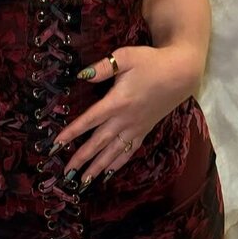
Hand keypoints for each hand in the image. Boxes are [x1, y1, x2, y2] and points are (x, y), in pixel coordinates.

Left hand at [53, 44, 199, 187]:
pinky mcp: (145, 129)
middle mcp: (125, 119)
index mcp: (117, 101)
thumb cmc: (152, 62)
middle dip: (81, 158)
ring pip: (113, 152)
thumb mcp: (127, 56)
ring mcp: (136, 127)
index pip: (89, 120)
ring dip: (97, 167)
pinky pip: (129, 151)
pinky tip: (110, 172)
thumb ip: (104, 66)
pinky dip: (118, 163)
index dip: (72, 132)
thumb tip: (82, 75)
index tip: (56, 144)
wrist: (181, 73)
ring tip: (83, 182)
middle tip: (65, 173)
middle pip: (99, 142)